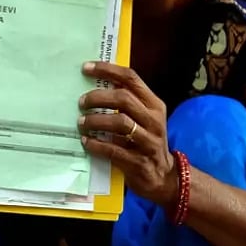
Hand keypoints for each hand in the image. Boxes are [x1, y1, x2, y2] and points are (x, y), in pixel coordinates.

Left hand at [76, 61, 178, 206]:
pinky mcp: (139, 163)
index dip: (107, 70)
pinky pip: (114, 150)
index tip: (86, 68)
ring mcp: (149, 142)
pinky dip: (97, 145)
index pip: (131, 78)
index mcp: (154, 105)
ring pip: (120, 123)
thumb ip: (127, 103)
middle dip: (98, 98)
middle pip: (123, 99)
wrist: (164, 177)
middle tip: (81, 103)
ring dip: (95, 121)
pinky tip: (86, 142)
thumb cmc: (147, 142)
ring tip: (81, 123)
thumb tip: (95, 86)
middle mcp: (154, 121)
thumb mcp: (145, 119)